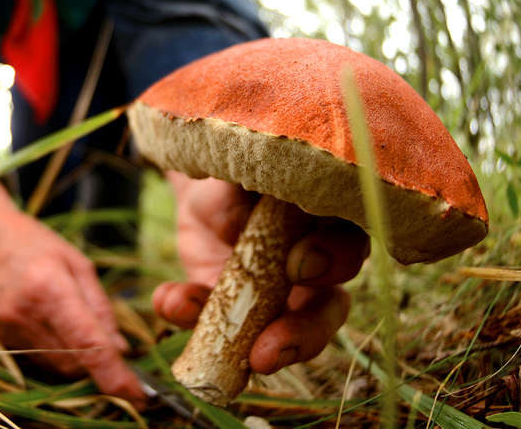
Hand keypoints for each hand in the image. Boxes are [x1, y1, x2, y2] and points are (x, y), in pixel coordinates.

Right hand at [0, 180, 145, 406]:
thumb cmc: (38, 243)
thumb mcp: (79, 264)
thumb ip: (100, 308)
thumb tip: (121, 349)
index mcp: (50, 288)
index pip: (87, 343)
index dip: (114, 374)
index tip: (138, 393)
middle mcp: (26, 314)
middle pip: (75, 362)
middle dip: (99, 363)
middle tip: (114, 346)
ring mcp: (9, 329)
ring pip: (59, 367)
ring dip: (79, 359)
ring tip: (78, 324)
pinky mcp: (2, 338)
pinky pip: (41, 360)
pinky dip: (59, 353)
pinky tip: (57, 325)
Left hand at [153, 172, 368, 373]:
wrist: (206, 184)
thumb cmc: (243, 168)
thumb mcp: (246, 167)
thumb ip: (252, 187)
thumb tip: (239, 223)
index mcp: (331, 224)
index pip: (350, 248)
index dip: (334, 262)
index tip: (299, 266)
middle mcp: (315, 271)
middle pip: (327, 312)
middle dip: (301, 335)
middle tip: (268, 350)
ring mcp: (276, 298)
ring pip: (282, 335)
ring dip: (254, 348)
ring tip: (222, 353)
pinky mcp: (236, 312)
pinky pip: (216, 326)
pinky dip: (187, 312)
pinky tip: (170, 300)